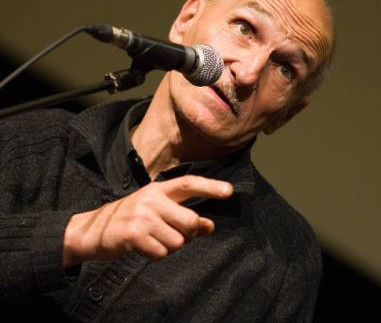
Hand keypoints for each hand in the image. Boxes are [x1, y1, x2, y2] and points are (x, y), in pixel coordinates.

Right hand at [63, 175, 232, 266]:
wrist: (91, 230)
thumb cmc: (129, 219)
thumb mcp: (155, 210)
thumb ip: (182, 215)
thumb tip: (210, 225)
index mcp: (158, 189)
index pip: (188, 184)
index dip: (210, 187)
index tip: (229, 191)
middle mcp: (152, 198)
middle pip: (190, 221)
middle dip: (188, 234)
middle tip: (172, 234)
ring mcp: (142, 215)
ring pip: (178, 241)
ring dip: (169, 247)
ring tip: (153, 240)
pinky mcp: (134, 234)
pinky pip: (161, 253)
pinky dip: (156, 255)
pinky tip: (143, 247)